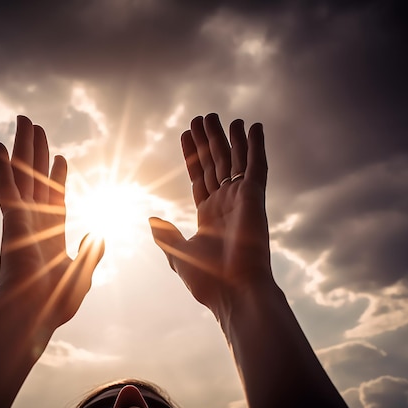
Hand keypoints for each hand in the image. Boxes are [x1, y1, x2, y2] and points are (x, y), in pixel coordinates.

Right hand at [0, 115, 102, 332]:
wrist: (34, 314)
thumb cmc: (56, 302)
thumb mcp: (83, 272)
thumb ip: (92, 252)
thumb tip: (99, 234)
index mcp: (51, 232)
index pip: (54, 196)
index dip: (56, 176)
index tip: (60, 157)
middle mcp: (34, 220)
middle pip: (36, 177)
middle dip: (36, 152)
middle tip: (36, 127)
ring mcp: (21, 218)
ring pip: (22, 174)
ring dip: (23, 148)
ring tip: (25, 122)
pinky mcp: (11, 220)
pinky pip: (6, 187)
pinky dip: (2, 167)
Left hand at [149, 114, 271, 314]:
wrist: (233, 292)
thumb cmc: (206, 280)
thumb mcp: (177, 254)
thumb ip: (165, 235)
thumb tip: (151, 217)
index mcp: (208, 215)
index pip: (199, 176)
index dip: (192, 155)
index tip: (186, 134)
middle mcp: (226, 203)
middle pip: (215, 163)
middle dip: (208, 140)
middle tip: (202, 116)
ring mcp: (242, 199)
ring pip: (234, 160)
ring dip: (229, 137)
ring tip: (220, 116)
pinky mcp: (256, 198)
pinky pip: (257, 166)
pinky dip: (256, 146)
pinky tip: (254, 127)